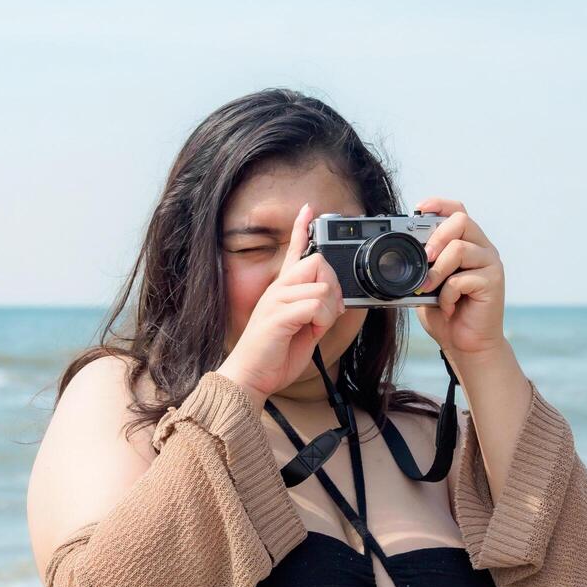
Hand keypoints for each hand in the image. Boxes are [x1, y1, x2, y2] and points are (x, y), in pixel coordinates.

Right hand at [217, 202, 345, 407]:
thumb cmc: (274, 355)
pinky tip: (310, 332)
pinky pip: (315, 305)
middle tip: (327, 312)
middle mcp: (278, 289)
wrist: (252, 376)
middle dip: (333, 287)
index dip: (301, 228)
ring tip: (314, 328)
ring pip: (321, 287)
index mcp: (282, 290)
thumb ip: (316, 311)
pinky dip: (321, 321)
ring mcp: (276, 300)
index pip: (294, 252)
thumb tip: (334, 303)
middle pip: (318, 263)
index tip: (309, 209)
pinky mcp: (278, 315)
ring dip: (328, 311)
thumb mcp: (303, 329)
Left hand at [411, 197, 507, 357]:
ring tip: (428, 288)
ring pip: (459, 248)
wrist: (467, 346)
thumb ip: (422, 265)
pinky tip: (448, 306)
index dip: (439, 204)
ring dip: (437, 270)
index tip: (418, 209)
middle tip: (424, 258)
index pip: (457, 210)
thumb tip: (402, 251)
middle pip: (461, 220)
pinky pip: (463, 278)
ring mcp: (490, 264)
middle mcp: (482, 249)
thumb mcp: (427, 284)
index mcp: (467, 243)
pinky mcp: (493, 282)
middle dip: (436, 236)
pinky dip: (447, 294)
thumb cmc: (448, 314)